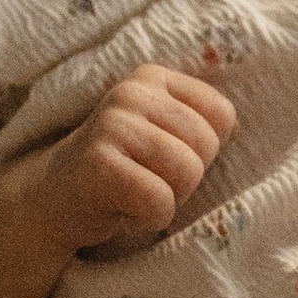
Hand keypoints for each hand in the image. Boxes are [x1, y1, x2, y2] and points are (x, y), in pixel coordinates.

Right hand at [59, 65, 234, 252]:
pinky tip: (123, 211)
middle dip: (187, 178)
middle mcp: (131, 92)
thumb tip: (242, 128)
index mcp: (153, 79)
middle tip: (150, 182)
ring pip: (187, 172)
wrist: (55, 198)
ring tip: (137, 195)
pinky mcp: (98, 163)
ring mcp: (112, 125)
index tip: (168, 160)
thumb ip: (197, 122)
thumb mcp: (160, 133)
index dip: (204, 151)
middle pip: (207, 146)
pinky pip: (158, 200)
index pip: (222, 115)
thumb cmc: (122, 169)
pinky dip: (149, 218)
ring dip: (169, 199)